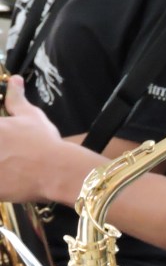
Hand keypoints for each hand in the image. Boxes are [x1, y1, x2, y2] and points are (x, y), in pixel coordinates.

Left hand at [0, 74, 63, 201]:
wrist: (59, 171)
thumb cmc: (45, 142)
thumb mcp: (32, 117)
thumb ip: (16, 99)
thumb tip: (14, 80)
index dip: (1, 138)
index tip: (6, 143)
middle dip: (0, 151)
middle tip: (9, 156)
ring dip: (1, 166)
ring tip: (11, 168)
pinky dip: (2, 185)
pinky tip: (11, 183)